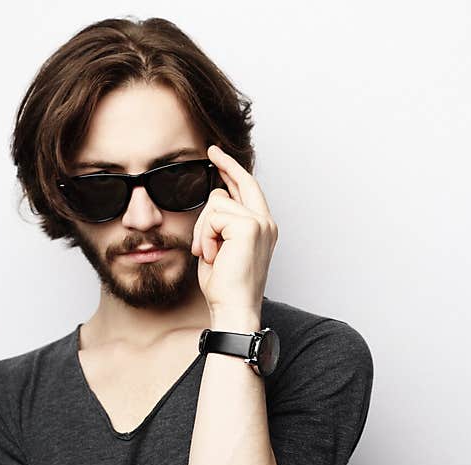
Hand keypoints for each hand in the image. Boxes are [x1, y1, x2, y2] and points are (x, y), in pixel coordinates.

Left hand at [191, 144, 277, 315]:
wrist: (234, 309)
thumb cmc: (225, 288)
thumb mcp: (220, 249)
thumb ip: (221, 225)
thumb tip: (215, 199)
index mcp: (262, 229)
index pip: (249, 191)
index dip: (234, 171)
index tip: (218, 155)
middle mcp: (266, 223)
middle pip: (241, 183)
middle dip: (225, 164)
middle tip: (211, 150)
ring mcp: (260, 223)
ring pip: (216, 203)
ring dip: (203, 229)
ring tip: (210, 254)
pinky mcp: (249, 227)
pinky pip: (213, 216)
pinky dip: (206, 236)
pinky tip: (213, 255)